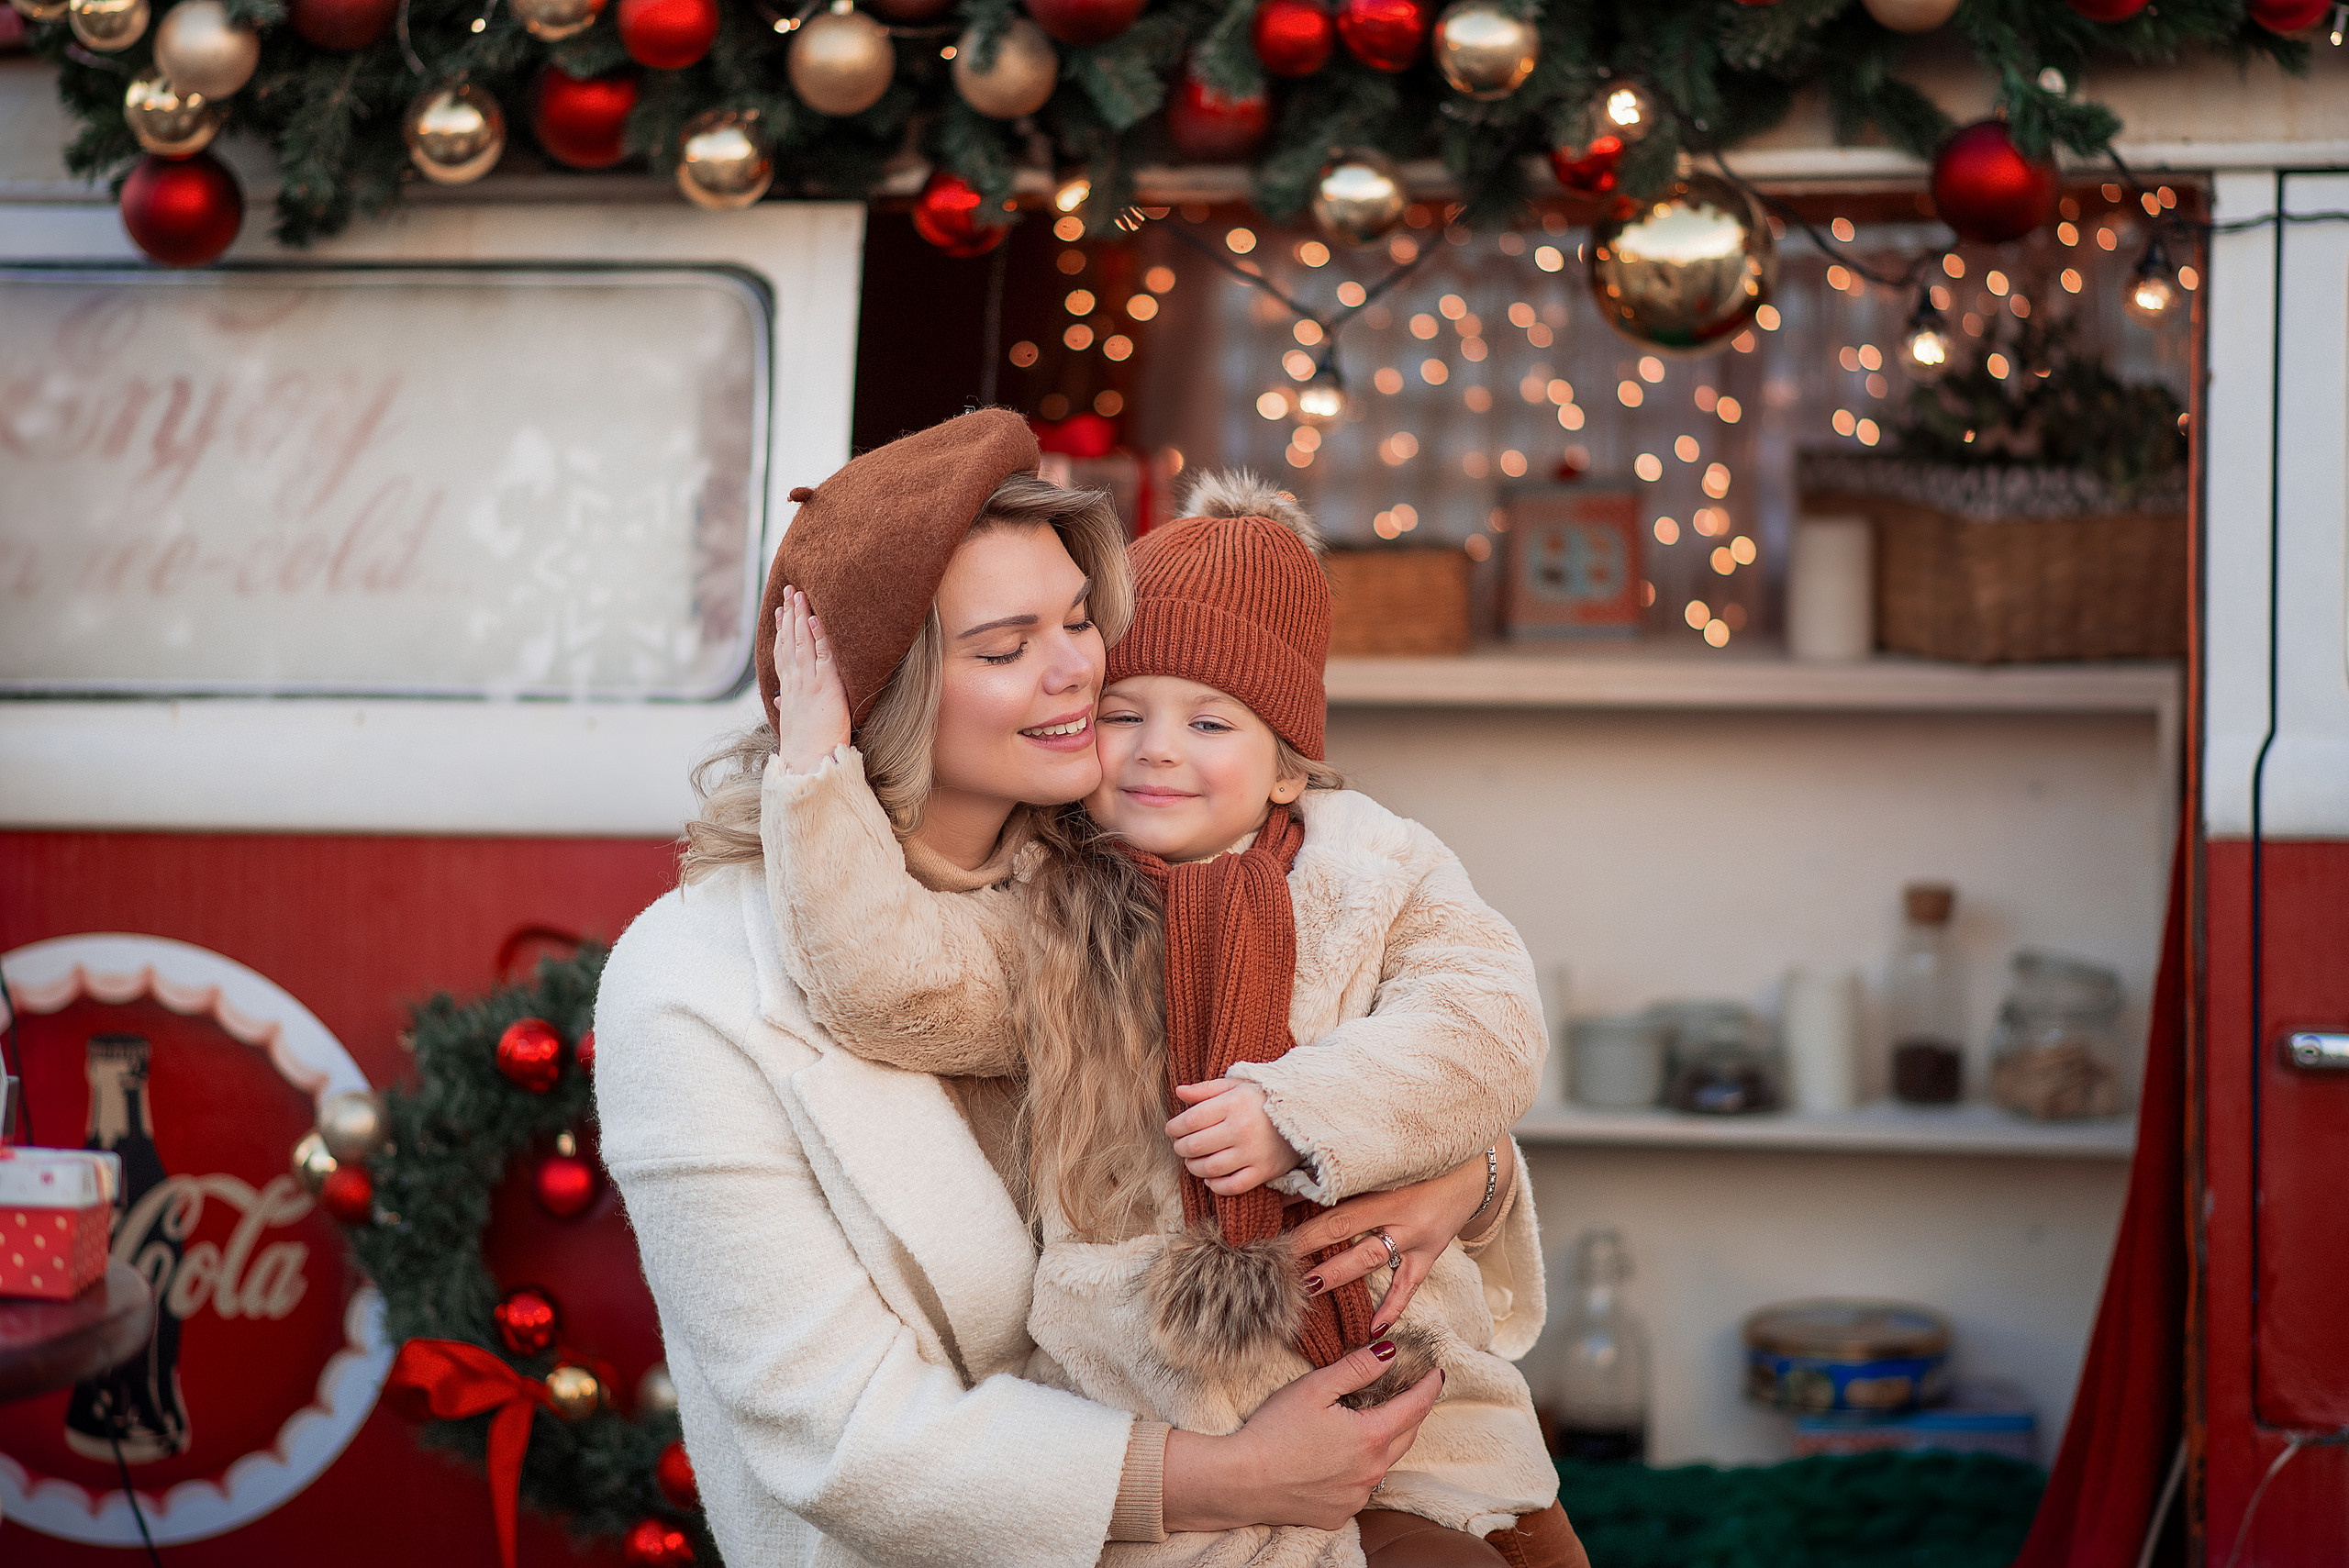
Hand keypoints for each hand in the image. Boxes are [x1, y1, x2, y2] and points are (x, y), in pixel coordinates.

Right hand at [770, 587, 852, 774]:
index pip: (782, 653)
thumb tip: (779, 699)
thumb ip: (787, 707)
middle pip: (790, 640)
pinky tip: (816, 619)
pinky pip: (823, 655)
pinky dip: (819, 636)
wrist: (809, 763)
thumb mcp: (794, 723)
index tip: (779, 612)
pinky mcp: (826, 687)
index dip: (781, 630)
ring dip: (801, 616)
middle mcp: (795, 682)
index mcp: (789, 690)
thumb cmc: (806, 748)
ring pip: (802, 642)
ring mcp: (809, 683)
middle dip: (789, 613)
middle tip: (789, 589)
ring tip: (799, 594)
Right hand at [1161, 1340, 1440, 1532]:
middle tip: (1410, 1392)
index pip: (1415, 1407)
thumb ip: (1357, 1368)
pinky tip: (1341, 1457)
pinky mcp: (1340, 1513)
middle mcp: (1372, 1471)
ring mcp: (1358, 1496)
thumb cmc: (1274, 1431)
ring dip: (1386, 1441)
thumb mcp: (1315, 1387)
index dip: (1429, 1387)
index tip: (1437, 1374)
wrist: (1241, 1481)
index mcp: (1371, 1436)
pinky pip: (1362, 1486)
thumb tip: (1390, 1352)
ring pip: (1385, 1463)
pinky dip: (1361, 1468)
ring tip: (1371, 1420)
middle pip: (1407, 1436)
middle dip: (1412, 1412)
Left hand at [1167, 1079, 1302, 1196]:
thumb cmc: (1263, 1098)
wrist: (1303, 1113)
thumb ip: (1206, 1089)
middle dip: (1180, 1148)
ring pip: (1210, 1168)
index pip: (1191, 1120)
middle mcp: (1242, 1129)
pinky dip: (1216, 1186)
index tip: (1171, 1130)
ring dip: (1194, 1167)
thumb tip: (1178, 1092)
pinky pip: (1233, 1186)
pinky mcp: (1264, 1171)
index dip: (1174, 1127)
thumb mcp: (1236, 1085)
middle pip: (1196, 1146)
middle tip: (1180, 1146)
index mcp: (1233, 1104)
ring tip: (1192, 1161)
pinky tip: (1210, 1178)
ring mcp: (1253, 1153)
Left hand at [1283, 1143, 1511, 1335]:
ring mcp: (1418, 1238)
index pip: (1337, 1206)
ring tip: (1309, 1289)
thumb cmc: (1427, 1156)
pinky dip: (1392, 1307)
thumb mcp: (1391, 1159)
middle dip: (1310, 1247)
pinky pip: (1408, 1286)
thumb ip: (1356, 1171)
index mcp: (1387, 1189)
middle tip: (1278, 1259)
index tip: (1272, 1224)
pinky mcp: (1431, 1253)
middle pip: (1346, 1233)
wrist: (1477, 1167)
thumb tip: (1305, 1174)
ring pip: (1371, 1260)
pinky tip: (1373, 1329)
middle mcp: (1402, 1215)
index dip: (1305, 1218)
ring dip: (1338, 1274)